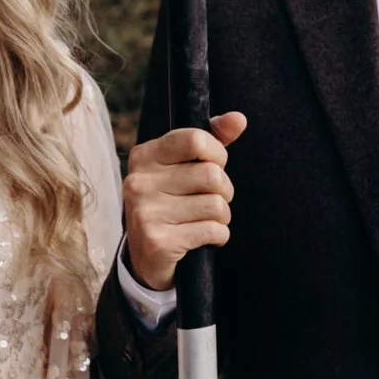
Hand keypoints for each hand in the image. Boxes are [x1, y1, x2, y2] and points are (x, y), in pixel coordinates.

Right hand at [122, 110, 246, 291]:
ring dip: (222, 216)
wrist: (147, 259)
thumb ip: (211, 141)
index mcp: (144, 156)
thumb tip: (239, 119)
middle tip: (213, 200)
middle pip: (212, 175)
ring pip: (216, 204)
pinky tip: (204, 237)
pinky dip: (219, 235)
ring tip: (207, 220)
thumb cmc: (171, 204)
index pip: (196, 139)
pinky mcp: (157, 240)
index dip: (218, 154)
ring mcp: (145, 211)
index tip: (216, 166)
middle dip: (224, 190)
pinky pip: (213, 230)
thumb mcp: (183, 168)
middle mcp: (139, 181)